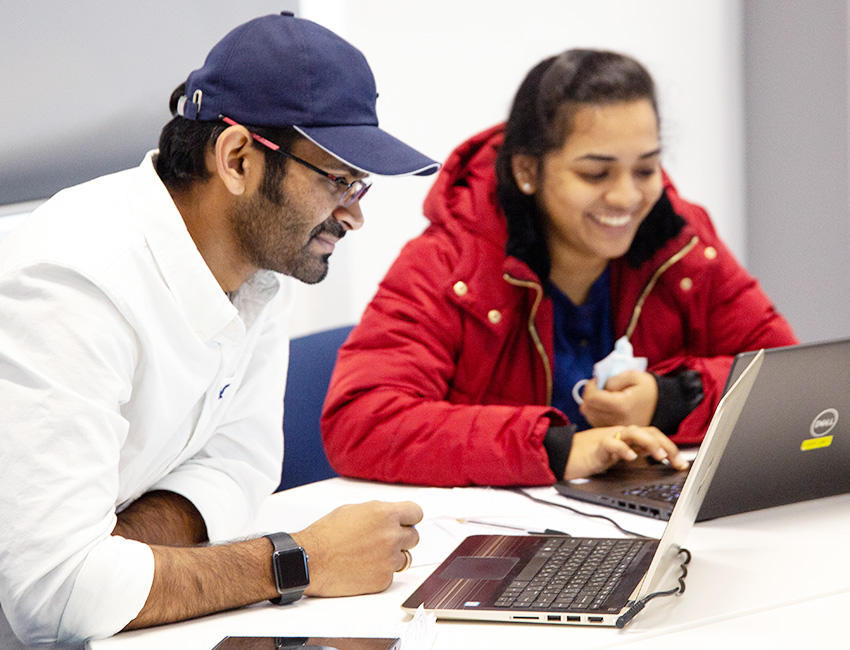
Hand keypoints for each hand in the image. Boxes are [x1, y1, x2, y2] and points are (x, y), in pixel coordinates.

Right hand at [291, 500, 421, 596]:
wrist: (310, 560)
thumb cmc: (326, 534)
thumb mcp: (354, 510)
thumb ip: (379, 512)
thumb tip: (393, 517)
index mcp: (385, 514)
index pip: (416, 513)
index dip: (409, 518)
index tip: (406, 521)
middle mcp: (391, 536)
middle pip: (414, 537)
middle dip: (401, 537)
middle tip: (383, 540)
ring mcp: (388, 559)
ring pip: (404, 558)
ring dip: (391, 555)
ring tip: (369, 554)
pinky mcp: (383, 579)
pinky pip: (391, 574)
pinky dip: (380, 571)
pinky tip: (362, 567)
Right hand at [563, 425, 688, 479]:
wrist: (561, 454)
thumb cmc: (586, 456)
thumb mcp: (614, 457)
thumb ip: (631, 454)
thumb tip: (653, 461)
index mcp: (624, 436)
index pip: (651, 435)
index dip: (669, 446)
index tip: (681, 463)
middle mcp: (619, 434)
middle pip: (647, 431)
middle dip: (666, 445)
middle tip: (677, 461)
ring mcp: (608, 437)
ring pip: (633, 432)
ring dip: (650, 443)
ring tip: (660, 456)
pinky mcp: (596, 446)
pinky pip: (611, 443)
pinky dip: (623, 449)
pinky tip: (632, 457)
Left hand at [579, 370, 657, 426]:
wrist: (663, 406)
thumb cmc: (648, 389)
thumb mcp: (634, 376)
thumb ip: (615, 379)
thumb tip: (601, 385)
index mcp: (622, 405)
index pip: (593, 398)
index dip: (590, 387)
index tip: (596, 380)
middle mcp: (618, 419)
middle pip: (588, 408)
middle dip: (588, 394)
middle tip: (597, 386)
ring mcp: (616, 427)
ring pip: (589, 416)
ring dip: (590, 404)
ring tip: (600, 394)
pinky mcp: (616, 431)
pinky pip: (595, 422)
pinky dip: (594, 412)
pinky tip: (603, 404)